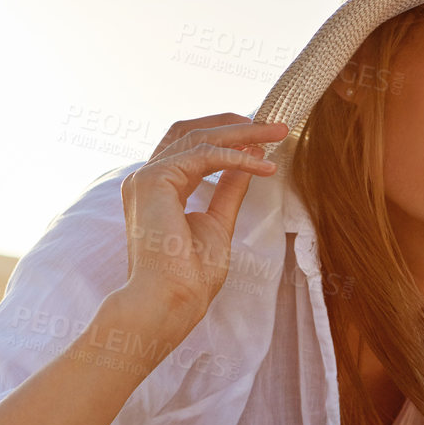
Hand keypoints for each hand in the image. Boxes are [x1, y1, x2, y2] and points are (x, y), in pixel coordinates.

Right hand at [120, 114, 286, 328]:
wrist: (171, 300)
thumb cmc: (189, 276)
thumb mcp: (218, 223)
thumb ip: (228, 190)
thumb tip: (247, 163)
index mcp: (157, 190)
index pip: (189, 146)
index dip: (225, 136)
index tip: (262, 140)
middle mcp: (146, 179)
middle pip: (191, 131)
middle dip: (235, 124)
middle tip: (276, 126)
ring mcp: (146, 177)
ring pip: (198, 136)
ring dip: (242, 133)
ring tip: (277, 134)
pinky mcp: (154, 180)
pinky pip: (203, 155)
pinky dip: (236, 157)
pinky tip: (262, 164)